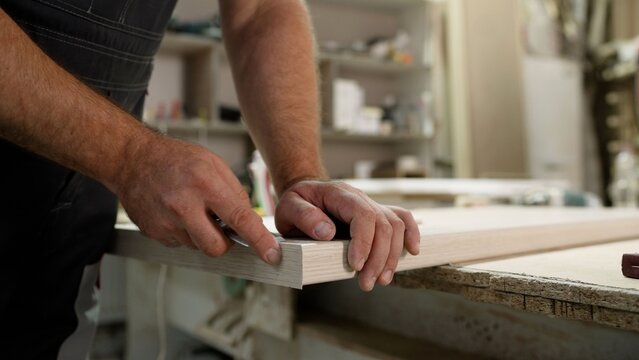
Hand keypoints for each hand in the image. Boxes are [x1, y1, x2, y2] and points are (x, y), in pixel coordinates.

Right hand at [116, 135, 281, 264]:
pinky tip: (177, 213)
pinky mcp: (155, 233)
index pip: (239, 218)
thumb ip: (235, 192)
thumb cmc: (175, 158)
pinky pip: (181, 243)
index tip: (271, 254)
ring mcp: (167, 222)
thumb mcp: (213, 163)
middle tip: (221, 225)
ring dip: (202, 234)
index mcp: (205, 184)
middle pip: (217, 246)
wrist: (132, 159)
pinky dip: (185, 233)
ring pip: (198, 246)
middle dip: (225, 242)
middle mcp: (184, 205)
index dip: (258, 240)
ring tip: (191, 209)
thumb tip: (250, 221)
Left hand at [275, 180, 419, 290]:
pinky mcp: (378, 214)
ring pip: (395, 226)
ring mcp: (372, 205)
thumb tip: (327, 232)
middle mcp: (361, 197)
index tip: (356, 265)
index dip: (364, 241)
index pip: (363, 215)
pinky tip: (412, 252)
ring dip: (392, 256)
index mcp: (340, 194)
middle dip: (378, 257)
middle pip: (383, 224)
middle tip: (366, 283)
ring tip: (381, 280)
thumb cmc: (297, 202)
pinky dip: (411, 234)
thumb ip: (304, 217)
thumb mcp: (289, 207)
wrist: (306, 194)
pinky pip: (402, 219)